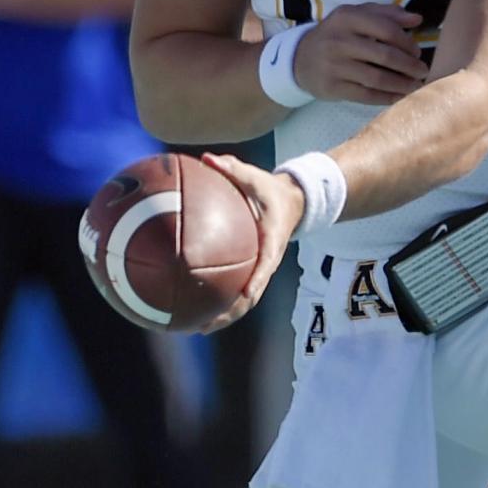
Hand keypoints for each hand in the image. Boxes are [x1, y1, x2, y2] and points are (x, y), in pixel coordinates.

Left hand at [195, 152, 300, 334]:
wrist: (291, 202)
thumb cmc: (269, 190)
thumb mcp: (255, 177)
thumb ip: (232, 168)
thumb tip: (207, 158)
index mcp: (271, 242)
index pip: (265, 265)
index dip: (256, 281)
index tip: (244, 295)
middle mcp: (266, 263)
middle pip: (251, 296)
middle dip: (230, 313)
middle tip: (206, 325)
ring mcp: (260, 271)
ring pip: (243, 302)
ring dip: (224, 317)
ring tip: (198, 329)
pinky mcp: (252, 271)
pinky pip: (235, 292)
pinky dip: (219, 303)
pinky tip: (196, 311)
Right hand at [294, 4, 429, 103]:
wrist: (300, 59)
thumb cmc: (337, 35)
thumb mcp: (355, 16)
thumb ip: (386, 13)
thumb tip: (417, 19)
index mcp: (347, 17)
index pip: (386, 29)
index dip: (407, 42)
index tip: (417, 52)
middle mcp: (339, 41)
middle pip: (384, 55)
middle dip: (409, 65)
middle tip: (423, 71)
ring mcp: (334, 66)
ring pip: (377, 78)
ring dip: (402, 84)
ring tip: (416, 86)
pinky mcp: (332, 87)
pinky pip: (366, 95)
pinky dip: (387, 97)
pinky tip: (399, 97)